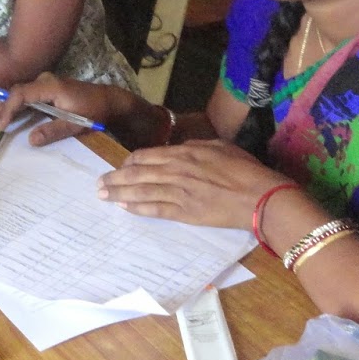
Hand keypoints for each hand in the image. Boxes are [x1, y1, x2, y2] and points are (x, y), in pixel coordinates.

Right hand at [0, 71, 131, 145]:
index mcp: (50, 86)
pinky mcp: (44, 92)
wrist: (109, 101)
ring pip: (15, 96)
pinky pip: (22, 98)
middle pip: (13, 94)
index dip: (8, 110)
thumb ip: (54, 131)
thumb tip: (30, 140)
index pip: (21, 94)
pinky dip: (9, 108)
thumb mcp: (77, 124)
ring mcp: (43, 86)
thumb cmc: (94, 111)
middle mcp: (43, 82)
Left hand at [97, 139, 289, 229]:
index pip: (146, 155)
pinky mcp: (185, 212)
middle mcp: (176, 171)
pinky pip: (155, 209)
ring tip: (103, 196)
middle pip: (138, 173)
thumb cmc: (245, 170)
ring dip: (119, 193)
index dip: (130, 161)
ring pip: (141, 191)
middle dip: (115, 178)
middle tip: (98, 184)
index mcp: (184, 153)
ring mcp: (179, 193)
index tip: (121, 166)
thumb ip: (194, 147)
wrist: (260, 196)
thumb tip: (178, 149)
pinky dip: (138, 207)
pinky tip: (125, 207)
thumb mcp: (219, 146)